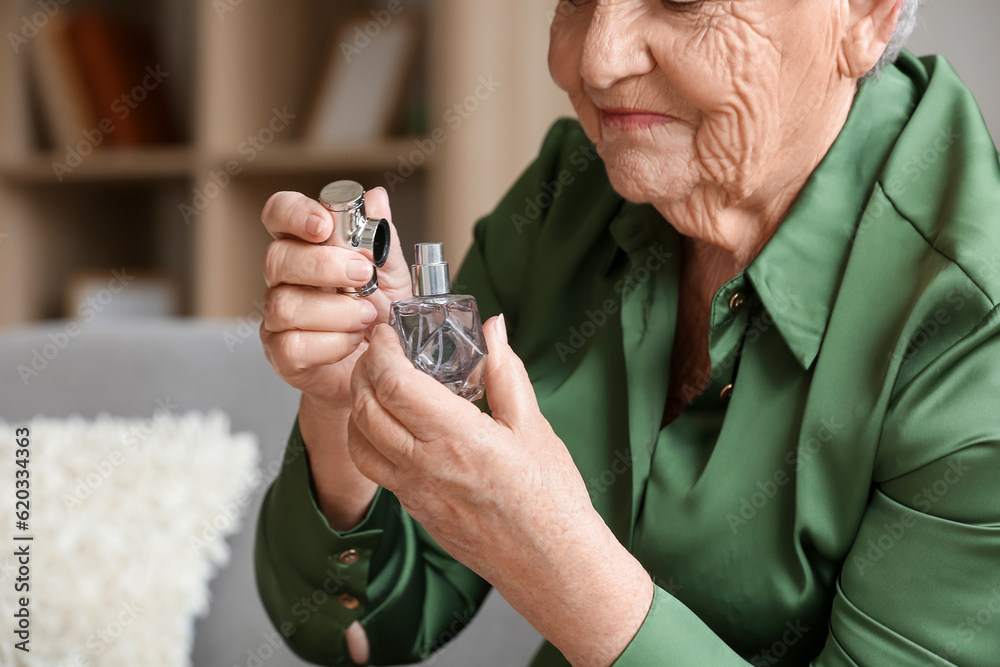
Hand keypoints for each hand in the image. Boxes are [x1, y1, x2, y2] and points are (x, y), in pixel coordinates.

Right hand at [259, 189, 411, 406]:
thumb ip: (381, 239)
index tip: (324, 225)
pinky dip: (331, 343)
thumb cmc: (379, 317)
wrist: (380, 370)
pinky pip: (293, 346)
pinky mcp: (281, 355)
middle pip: (276, 258)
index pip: (279, 214)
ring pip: (285, 304)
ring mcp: (277, 318)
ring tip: (367, 317)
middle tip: (364, 276)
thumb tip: (375, 198)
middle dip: (323, 265)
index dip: (295, 213)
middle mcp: (284, 279)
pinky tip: (352, 342)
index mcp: (306, 248)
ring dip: (335, 310)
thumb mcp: (391, 274)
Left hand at [348, 316, 652, 665]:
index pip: (395, 385)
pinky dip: (367, 438)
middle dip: (365, 370)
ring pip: (359, 442)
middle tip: (381, 350)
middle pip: (367, 408)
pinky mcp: (415, 512)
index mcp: (458, 440)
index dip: (382, 351)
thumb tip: (493, 330)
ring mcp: (415, 494)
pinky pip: (374, 469)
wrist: (553, 568)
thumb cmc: (552, 502)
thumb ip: (505, 373)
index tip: (388, 332)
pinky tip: (390, 425)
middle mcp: (426, 467)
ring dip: (359, 405)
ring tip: (379, 383)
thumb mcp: (533, 427)